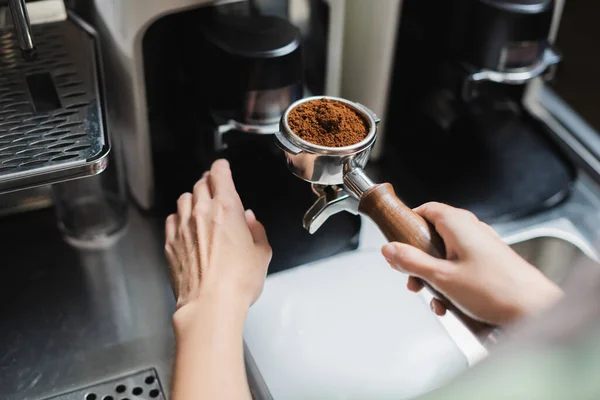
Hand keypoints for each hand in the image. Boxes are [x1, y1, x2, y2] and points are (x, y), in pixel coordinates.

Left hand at [165, 159, 271, 325]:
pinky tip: (186, 225)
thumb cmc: (238, 281)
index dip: (221, 167)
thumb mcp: (262, 253)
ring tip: (200, 206)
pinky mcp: (170, 243)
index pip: (219, 174)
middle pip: (200, 184)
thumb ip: (256, 231)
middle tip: (213, 186)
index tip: (222, 167)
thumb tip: (250, 221)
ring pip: (184, 199)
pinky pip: (172, 220)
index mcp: (227, 208)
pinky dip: (179, 217)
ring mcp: (183, 227)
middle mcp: (202, 212)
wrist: (210, 304)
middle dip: (208, 182)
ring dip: (193, 198)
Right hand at [381, 202, 562, 326]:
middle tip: (412, 278)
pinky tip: (450, 304)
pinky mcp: (489, 263)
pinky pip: (461, 268)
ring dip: (434, 277)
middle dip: (418, 260)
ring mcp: (482, 246)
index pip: (425, 209)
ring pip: (446, 255)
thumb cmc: (496, 290)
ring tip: (434, 298)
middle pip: (433, 236)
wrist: (535, 309)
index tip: (396, 240)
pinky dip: (451, 283)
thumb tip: (389, 250)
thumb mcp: (441, 277)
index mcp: (458, 224)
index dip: (408, 224)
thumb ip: (411, 262)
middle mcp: (471, 230)